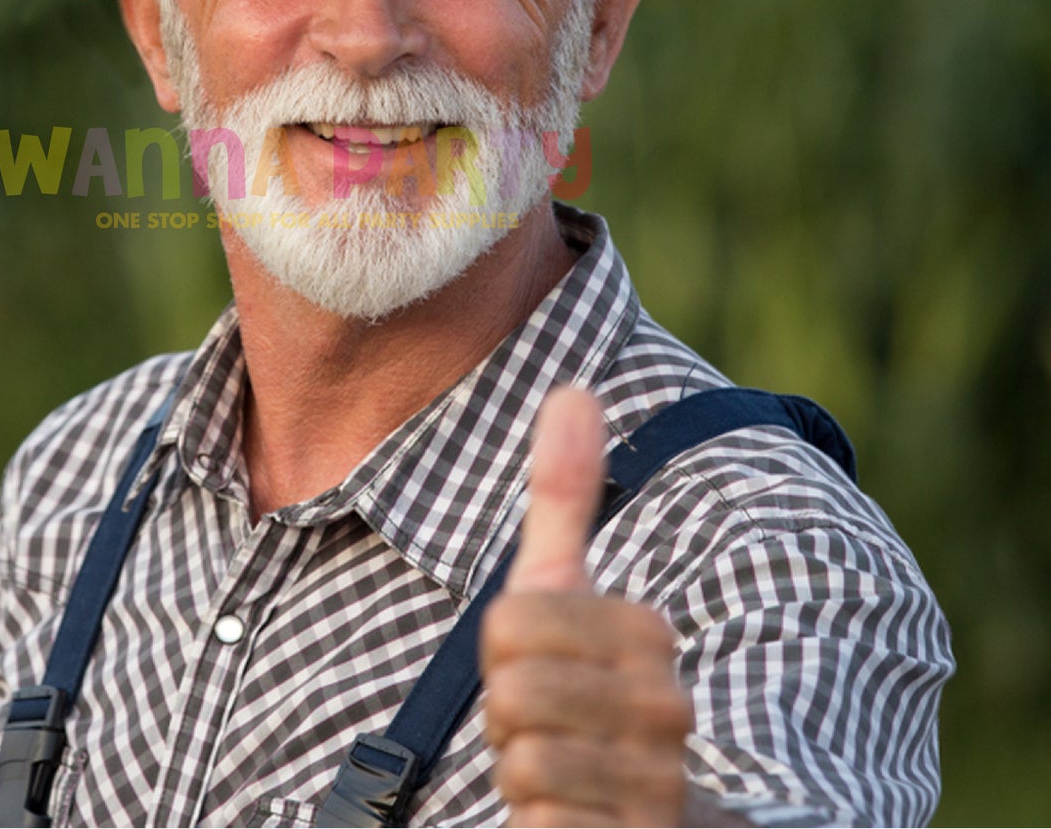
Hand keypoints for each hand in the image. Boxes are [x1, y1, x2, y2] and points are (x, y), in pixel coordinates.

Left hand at [482, 387, 692, 826]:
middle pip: (514, 693)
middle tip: (544, 722)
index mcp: (650, 638)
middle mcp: (670, 714)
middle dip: (508, 714)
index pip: (511, 623)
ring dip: (522, 774)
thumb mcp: (562, 591)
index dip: (502, 649)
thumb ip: (566, 493)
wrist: (637, 817)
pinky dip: (540, 825)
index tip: (539, 662)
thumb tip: (573, 387)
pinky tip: (574, 820)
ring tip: (562, 770)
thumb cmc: (581, 689)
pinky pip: (544, 825)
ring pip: (525, 765)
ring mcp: (660, 791)